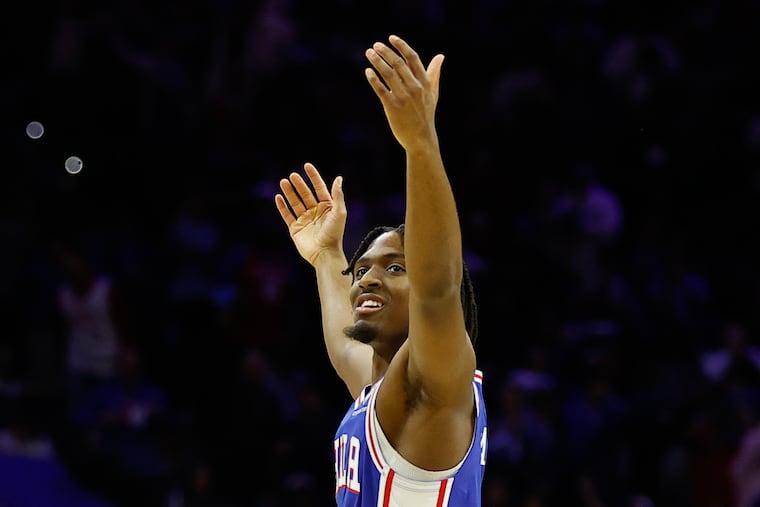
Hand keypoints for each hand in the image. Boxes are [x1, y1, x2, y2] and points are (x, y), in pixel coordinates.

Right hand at [274, 162, 346, 265]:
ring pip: (295, 202)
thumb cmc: (334, 233)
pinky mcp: (295, 229)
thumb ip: (337, 195)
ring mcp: (305, 220)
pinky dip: (282, 206)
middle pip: (305, 194)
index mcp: (327, 207)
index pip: (319, 188)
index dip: (313, 177)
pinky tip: (278, 197)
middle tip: (292, 175)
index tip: (306, 166)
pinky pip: (287, 215)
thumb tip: (338, 178)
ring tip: (283, 182)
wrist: (324, 253)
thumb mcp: (339, 212)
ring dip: (289, 192)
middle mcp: (315, 212)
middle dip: (299, 184)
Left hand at [364, 35, 443, 151]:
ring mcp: (403, 97)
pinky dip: (373, 79)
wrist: (421, 138)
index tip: (391, 38)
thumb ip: (434, 73)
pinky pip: (381, 90)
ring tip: (369, 53)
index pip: (412, 58)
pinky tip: (368, 72)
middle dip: (386, 52)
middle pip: (398, 64)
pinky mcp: (392, 107)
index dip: (401, 46)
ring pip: (388, 74)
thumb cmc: (426, 114)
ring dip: (377, 61)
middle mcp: (414, 88)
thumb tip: (441, 56)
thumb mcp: (433, 93)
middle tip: (376, 45)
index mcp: (424, 82)